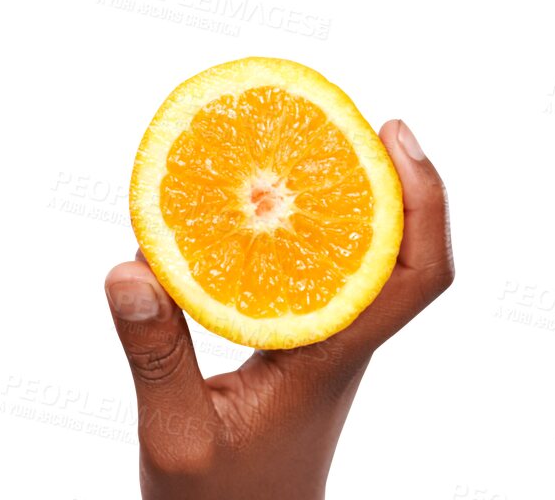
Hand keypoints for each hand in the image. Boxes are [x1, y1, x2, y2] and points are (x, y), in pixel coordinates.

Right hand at [102, 118, 453, 498]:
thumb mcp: (175, 438)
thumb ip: (155, 357)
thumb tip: (130, 265)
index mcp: (330, 359)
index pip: (414, 277)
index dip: (424, 200)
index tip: (391, 134)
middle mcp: (337, 345)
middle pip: (397, 252)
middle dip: (385, 178)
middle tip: (342, 116)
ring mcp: (317, 349)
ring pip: (355, 262)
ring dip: (341, 201)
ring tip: (292, 145)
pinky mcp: (289, 354)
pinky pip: (307, 277)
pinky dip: (288, 232)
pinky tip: (237, 213)